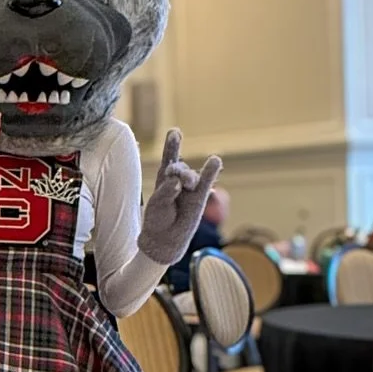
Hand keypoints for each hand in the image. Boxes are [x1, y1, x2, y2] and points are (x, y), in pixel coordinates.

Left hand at [137, 129, 222, 266]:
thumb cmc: (157, 219)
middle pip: (179, 167)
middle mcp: (178, 180)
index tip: (175, 132)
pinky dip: (211, 172)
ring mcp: (190, 188)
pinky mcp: (199, 198)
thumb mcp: (157, 204)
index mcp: (164, 178)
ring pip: (191, 175)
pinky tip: (215, 160)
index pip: (169, 158)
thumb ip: (166, 191)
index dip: (172, 145)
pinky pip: (206, 182)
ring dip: (188, 176)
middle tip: (174, 177)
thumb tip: (179, 181)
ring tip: (186, 183)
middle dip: (177, 170)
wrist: (164, 239)